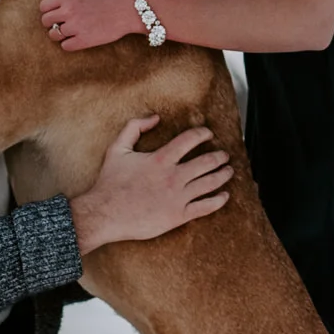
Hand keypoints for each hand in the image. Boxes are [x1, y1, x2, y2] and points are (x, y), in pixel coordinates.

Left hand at [41, 0, 146, 50]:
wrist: (130, 9)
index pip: (43, 6)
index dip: (48, 8)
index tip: (56, 10)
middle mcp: (68, 12)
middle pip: (46, 21)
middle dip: (51, 21)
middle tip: (61, 21)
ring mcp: (76, 28)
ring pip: (54, 35)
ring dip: (58, 33)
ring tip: (69, 30)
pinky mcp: (84, 41)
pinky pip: (65, 46)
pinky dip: (68, 43)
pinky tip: (76, 38)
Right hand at [69, 117, 230, 250]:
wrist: (104, 214)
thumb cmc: (110, 183)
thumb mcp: (117, 148)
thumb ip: (134, 127)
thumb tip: (154, 118)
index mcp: (161, 159)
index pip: (190, 140)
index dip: (202, 134)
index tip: (208, 133)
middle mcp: (173, 177)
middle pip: (206, 162)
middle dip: (219, 156)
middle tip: (224, 155)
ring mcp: (178, 197)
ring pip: (210, 183)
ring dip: (223, 175)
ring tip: (229, 171)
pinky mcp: (178, 216)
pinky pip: (205, 207)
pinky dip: (218, 200)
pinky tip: (224, 196)